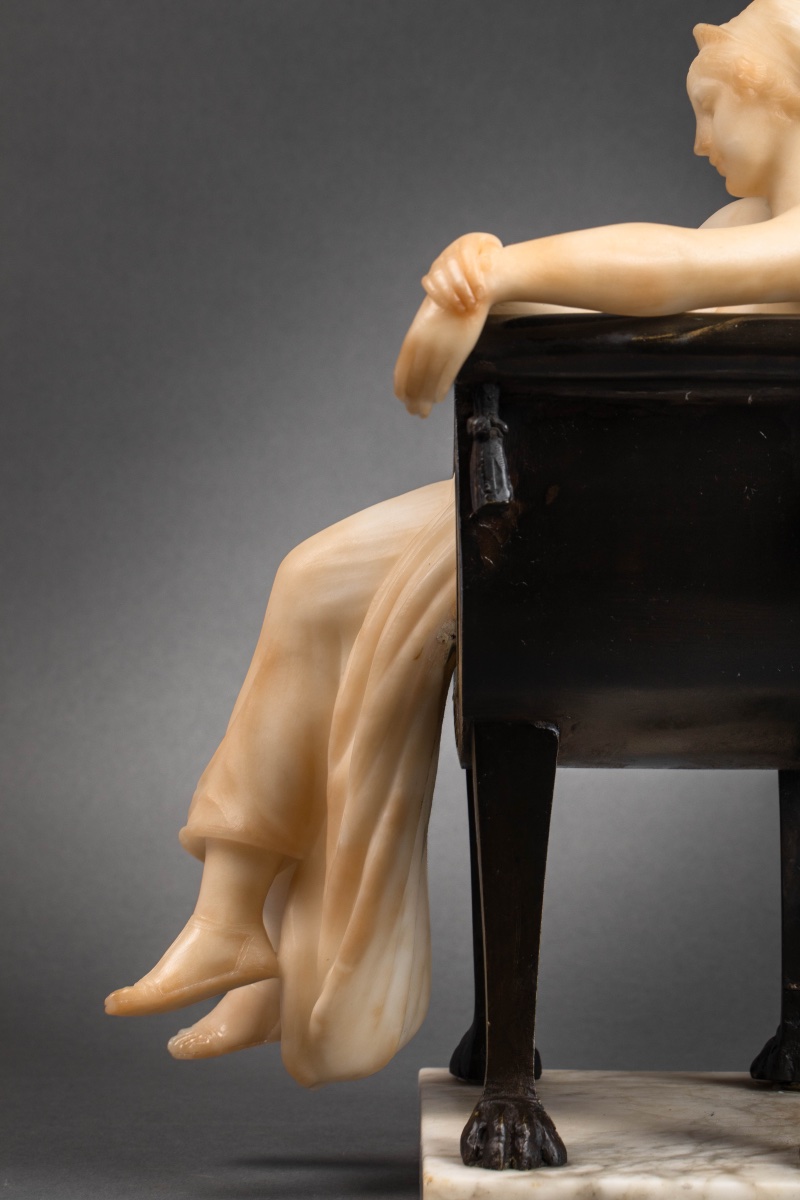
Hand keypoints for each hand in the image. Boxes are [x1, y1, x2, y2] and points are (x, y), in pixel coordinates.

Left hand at [394, 295, 488, 416]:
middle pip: (415, 381)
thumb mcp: (425, 323)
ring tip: (423, 412)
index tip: (401, 398)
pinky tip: (436, 399)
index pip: (402, 370)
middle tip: (413, 412)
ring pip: (429, 383)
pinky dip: (439, 391)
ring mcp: (442, 351)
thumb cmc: (445, 308)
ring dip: (425, 400)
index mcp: (413, 338)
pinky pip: (446, 378)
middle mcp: (425, 347)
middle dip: (413, 399)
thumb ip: (418, 343)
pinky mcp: (458, 353)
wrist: (468, 291)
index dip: (401, 387)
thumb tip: (414, 364)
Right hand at [422, 232, 502, 313]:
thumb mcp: (494, 251)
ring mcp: (439, 263)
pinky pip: (428, 284)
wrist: (478, 263)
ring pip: (438, 276)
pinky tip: (451, 307)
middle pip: (451, 267)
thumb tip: (486, 263)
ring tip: (463, 308)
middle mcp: (449, 251)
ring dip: (449, 295)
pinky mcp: (432, 275)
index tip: (482, 292)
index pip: (466, 256)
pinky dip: (437, 296)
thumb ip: (492, 253)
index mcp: (466, 243)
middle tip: (473, 303)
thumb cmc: (488, 258)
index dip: (473, 275)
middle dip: (462, 288)